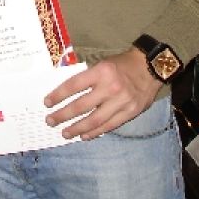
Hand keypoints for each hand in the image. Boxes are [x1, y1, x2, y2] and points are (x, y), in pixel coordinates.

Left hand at [44, 49, 161, 140]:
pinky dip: (95, 132)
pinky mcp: (130, 112)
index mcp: (101, 72)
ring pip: (94, 120)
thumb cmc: (122, 64)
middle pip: (81, 106)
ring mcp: (121, 102)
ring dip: (77, 128)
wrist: (151, 67)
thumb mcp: (103, 63)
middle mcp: (110, 87)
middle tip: (50, 121)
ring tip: (65, 133)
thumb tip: (67, 92)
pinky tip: (84, 136)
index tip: (47, 103)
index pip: (74, 85)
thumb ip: (87, 77)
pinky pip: (109, 126)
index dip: (58, 95)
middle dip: (63, 115)